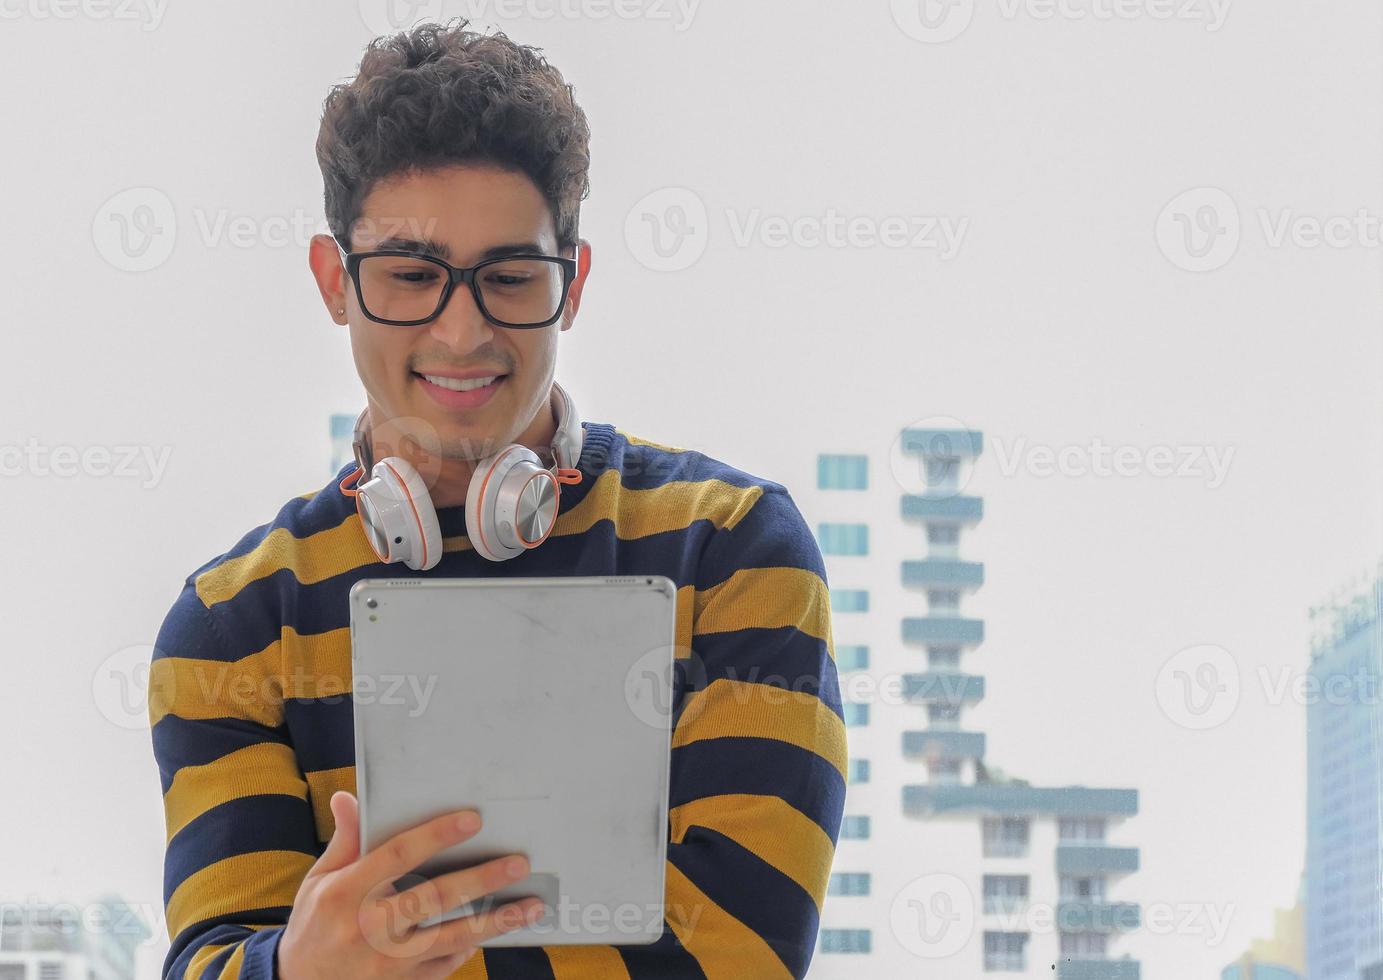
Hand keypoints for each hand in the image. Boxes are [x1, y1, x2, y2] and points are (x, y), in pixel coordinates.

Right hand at [277, 791, 542, 978]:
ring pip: (451, 936)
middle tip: (519, 863)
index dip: (437, 835)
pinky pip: (445, 963)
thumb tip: (348, 796)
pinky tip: (497, 930)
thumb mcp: (320, 880)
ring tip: (531, 905)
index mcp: (348, 891)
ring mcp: (388, 961)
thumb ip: (345, 840)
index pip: (399, 856)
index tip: (473, 819)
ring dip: (496, 921)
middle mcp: (370, 926)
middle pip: (434, 898)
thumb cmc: (314, 923)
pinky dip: (471, 947)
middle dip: (481, 879)